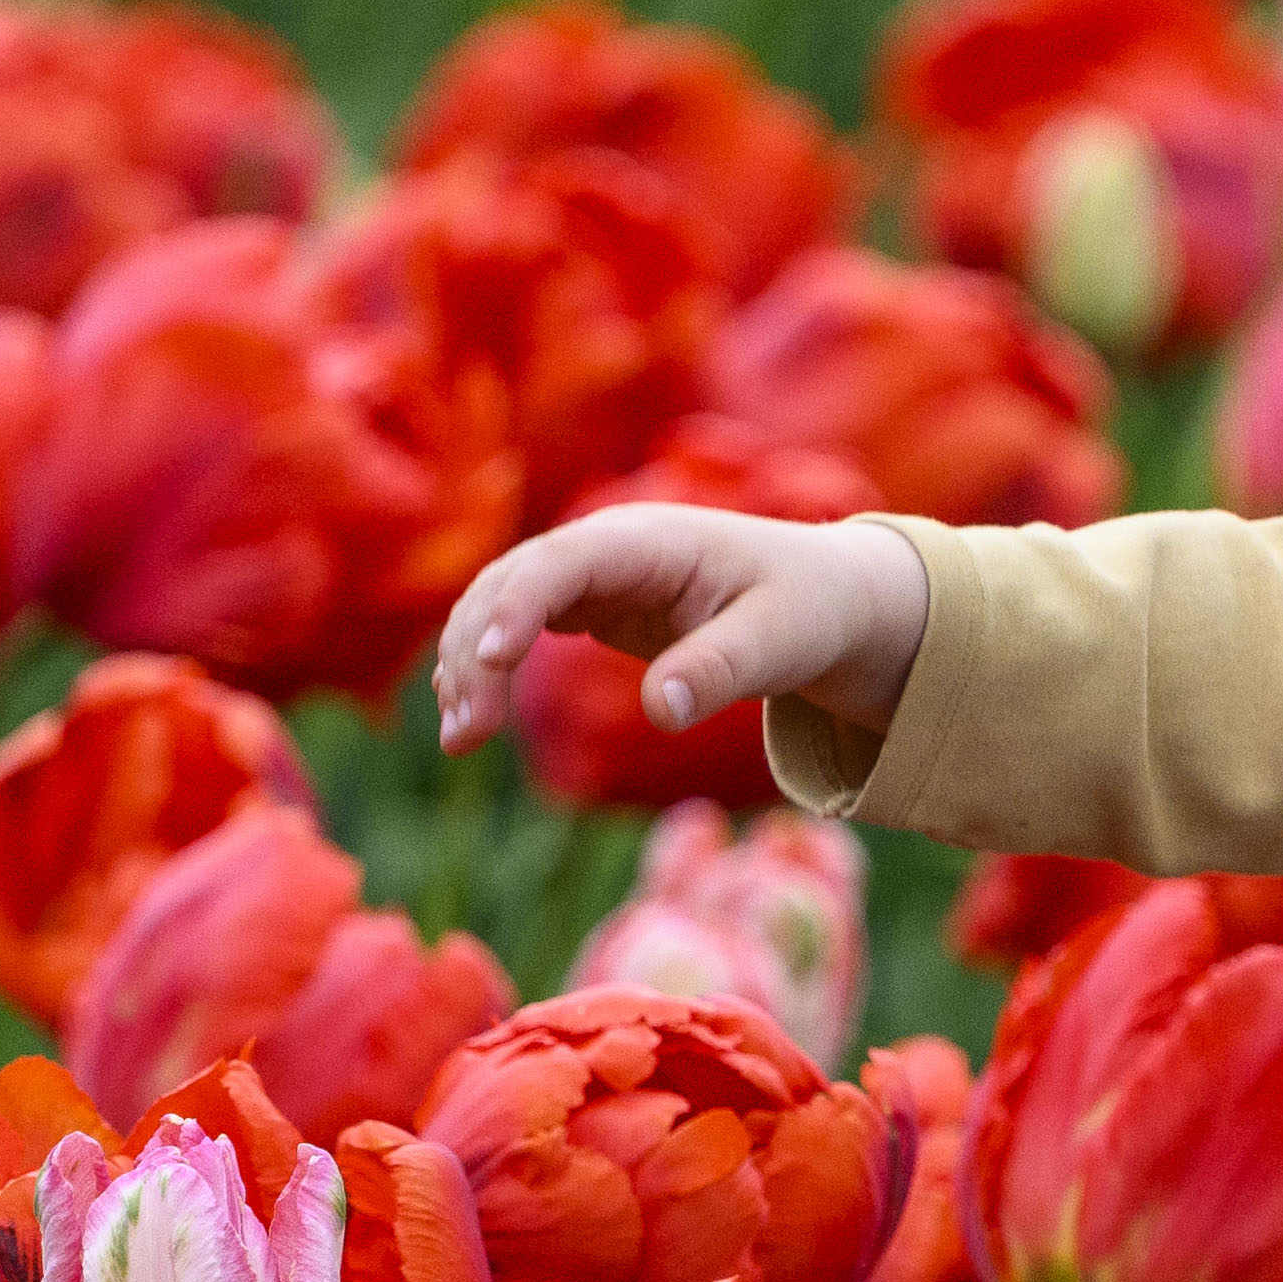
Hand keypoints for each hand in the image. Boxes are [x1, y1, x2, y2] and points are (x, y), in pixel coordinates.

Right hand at [434, 504, 933, 752]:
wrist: (824, 597)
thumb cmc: (807, 611)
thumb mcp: (782, 642)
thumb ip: (721, 669)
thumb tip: (662, 709)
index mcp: (650, 541)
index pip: (561, 562)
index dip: (517, 608)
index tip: (488, 665)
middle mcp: (607, 546)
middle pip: (511, 583)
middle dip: (474, 652)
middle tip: (464, 738)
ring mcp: (591, 573)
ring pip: (500, 603)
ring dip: (466, 665)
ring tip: (459, 740)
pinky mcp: (588, 603)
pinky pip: (515, 625)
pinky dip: (484, 666)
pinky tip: (468, 715)